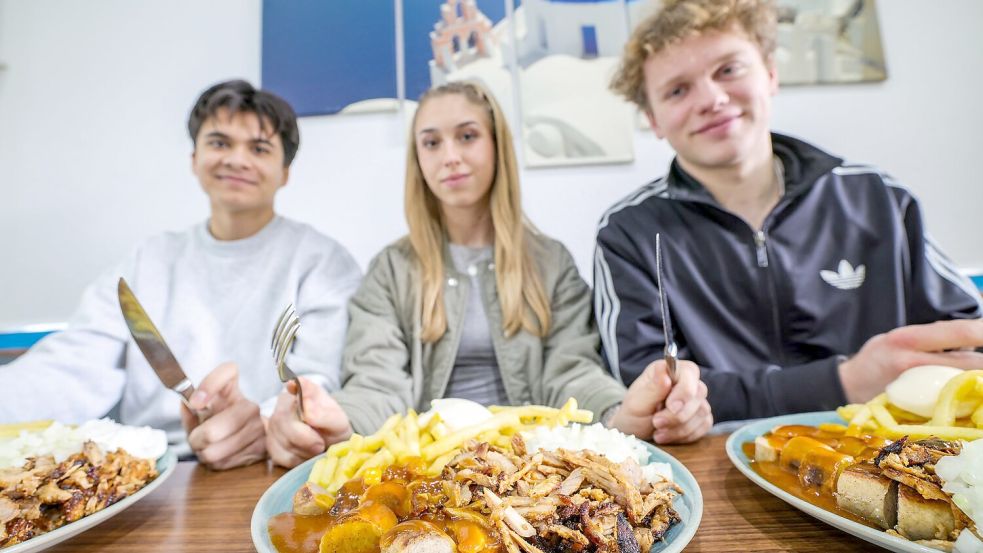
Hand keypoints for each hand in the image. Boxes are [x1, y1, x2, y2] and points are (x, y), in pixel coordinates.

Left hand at [180, 362, 266, 469]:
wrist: (253, 437)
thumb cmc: (221, 422)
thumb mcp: (202, 413)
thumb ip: (191, 408)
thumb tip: (186, 405)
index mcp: (233, 390)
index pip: (227, 373)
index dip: (208, 386)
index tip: (195, 402)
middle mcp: (250, 406)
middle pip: (211, 431)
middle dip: (196, 440)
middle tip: (197, 439)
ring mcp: (258, 427)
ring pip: (214, 452)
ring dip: (205, 454)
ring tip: (210, 448)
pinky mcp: (261, 448)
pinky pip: (225, 462)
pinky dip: (218, 462)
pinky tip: (223, 454)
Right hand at [266, 377, 352, 467]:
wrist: (331, 444)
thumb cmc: (332, 427)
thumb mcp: (337, 419)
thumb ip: (324, 414)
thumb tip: (308, 413)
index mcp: (298, 394)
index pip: (295, 388)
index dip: (296, 389)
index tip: (293, 385)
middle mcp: (281, 408)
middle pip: (283, 421)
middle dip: (305, 438)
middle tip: (320, 444)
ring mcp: (273, 427)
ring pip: (283, 441)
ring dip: (304, 450)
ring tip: (316, 447)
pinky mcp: (271, 447)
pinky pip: (281, 456)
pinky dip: (297, 460)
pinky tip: (305, 454)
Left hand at [609, 359, 712, 443]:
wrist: (635, 433)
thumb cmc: (633, 414)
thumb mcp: (636, 404)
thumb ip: (652, 389)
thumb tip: (665, 372)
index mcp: (667, 371)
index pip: (689, 371)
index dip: (684, 390)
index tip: (671, 407)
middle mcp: (684, 381)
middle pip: (698, 393)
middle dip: (678, 415)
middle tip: (657, 423)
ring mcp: (695, 400)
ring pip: (703, 411)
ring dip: (680, 428)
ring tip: (658, 432)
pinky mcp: (700, 416)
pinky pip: (704, 424)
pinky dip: (687, 435)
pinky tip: (670, 436)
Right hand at [839, 319, 982, 403]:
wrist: (847, 384)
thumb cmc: (877, 358)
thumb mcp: (898, 338)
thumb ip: (931, 340)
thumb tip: (969, 341)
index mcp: (909, 337)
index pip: (958, 332)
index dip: (982, 332)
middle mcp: (912, 360)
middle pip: (968, 362)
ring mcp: (914, 386)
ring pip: (963, 382)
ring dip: (977, 380)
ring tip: (977, 380)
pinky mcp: (914, 405)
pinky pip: (949, 400)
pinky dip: (963, 396)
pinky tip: (967, 395)